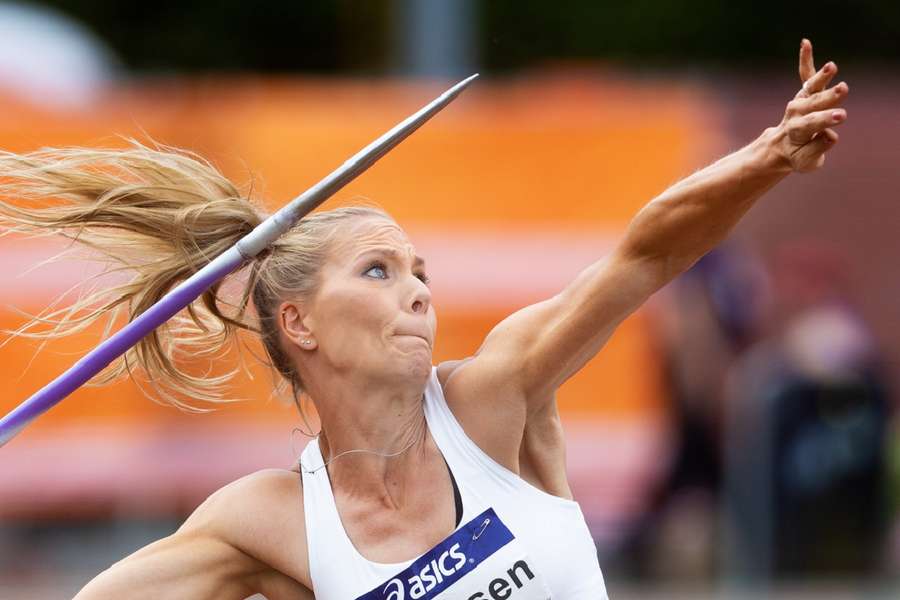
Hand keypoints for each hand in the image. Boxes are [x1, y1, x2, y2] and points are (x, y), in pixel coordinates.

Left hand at [769, 39, 848, 172]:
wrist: (780, 147)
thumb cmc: (797, 156)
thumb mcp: (806, 162)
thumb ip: (817, 149)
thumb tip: (829, 135)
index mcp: (796, 132)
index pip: (812, 123)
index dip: (825, 120)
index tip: (841, 116)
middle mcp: (796, 114)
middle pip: (813, 104)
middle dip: (828, 97)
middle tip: (843, 90)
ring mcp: (800, 102)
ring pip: (810, 89)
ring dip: (821, 77)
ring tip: (832, 66)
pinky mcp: (804, 94)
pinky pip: (805, 76)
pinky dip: (805, 59)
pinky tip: (805, 43)